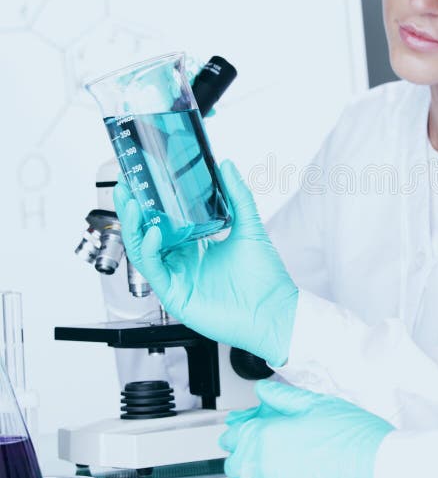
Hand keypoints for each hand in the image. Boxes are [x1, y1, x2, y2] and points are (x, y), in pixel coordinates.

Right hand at [113, 160, 297, 366]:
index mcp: (196, 246)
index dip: (150, 203)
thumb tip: (226, 166)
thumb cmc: (265, 278)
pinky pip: (154, 271)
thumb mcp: (250, 227)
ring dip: (134, 227)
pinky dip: (149, 251)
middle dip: (132, 211)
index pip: (164, 221)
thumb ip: (238, 196)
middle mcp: (182, 261)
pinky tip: (153, 233)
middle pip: (146, 233)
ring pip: (143, 251)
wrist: (274, 312)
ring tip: (132, 204)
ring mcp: (177, 278)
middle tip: (124, 187)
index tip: (141, 179)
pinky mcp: (175, 295)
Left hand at [220, 381, 393, 477]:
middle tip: (267, 449)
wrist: (378, 477)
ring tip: (269, 474)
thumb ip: (284, 397)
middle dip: (245, 454)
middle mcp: (260, 466)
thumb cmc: (356, 440)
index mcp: (266, 434)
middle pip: (235, 461)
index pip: (237, 432)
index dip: (246, 429)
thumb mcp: (319, 405)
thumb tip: (263, 390)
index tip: (256, 430)